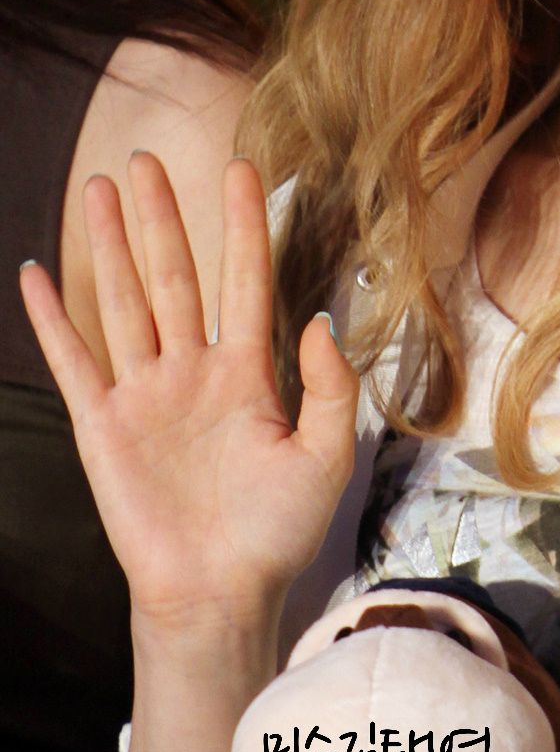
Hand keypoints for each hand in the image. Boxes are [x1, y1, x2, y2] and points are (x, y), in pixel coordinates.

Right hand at [20, 153, 358, 631]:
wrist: (219, 594)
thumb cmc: (277, 532)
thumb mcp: (325, 456)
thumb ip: (329, 387)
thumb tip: (318, 319)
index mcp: (248, 375)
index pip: (246, 282)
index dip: (243, 226)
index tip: (242, 169)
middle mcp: (194, 373)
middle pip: (174, 277)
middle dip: (162, 217)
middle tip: (146, 157)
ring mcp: (146, 395)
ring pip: (125, 301)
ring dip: (111, 245)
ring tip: (99, 187)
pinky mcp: (104, 426)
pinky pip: (75, 360)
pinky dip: (53, 318)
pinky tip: (38, 274)